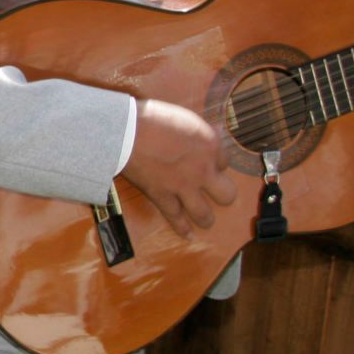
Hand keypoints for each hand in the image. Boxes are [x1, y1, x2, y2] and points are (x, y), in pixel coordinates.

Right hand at [123, 99, 235, 238]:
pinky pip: (175, 218)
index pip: (225, 161)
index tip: (206, 160)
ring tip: (205, 219)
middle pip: (227, 194)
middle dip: (222, 193)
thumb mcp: (184, 118)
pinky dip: (182, 229)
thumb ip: (200, 131)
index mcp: (210, 146)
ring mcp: (183, 188)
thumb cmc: (153, 118)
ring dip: (206, 217)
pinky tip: (189, 236)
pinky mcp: (163, 197)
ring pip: (205, 214)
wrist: (126, 132)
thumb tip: (213, 133)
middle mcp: (203, 171)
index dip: (216, 162)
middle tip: (214, 190)